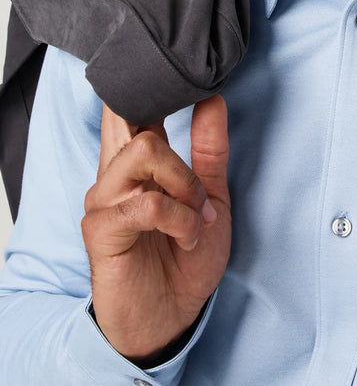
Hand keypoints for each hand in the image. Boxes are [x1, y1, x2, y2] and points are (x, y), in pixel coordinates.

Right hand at [81, 94, 230, 365]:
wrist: (174, 314)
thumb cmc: (188, 255)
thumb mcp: (211, 195)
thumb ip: (210, 147)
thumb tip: (213, 96)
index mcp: (137, 160)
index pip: (132, 105)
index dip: (155, 88)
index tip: (192, 83)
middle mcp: (115, 172)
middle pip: (131, 113)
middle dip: (176, 130)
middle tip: (199, 179)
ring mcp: (103, 198)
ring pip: (144, 149)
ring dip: (185, 183)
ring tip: (197, 216)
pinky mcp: (100, 229)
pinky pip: (147, 203)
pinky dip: (180, 218)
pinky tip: (187, 237)